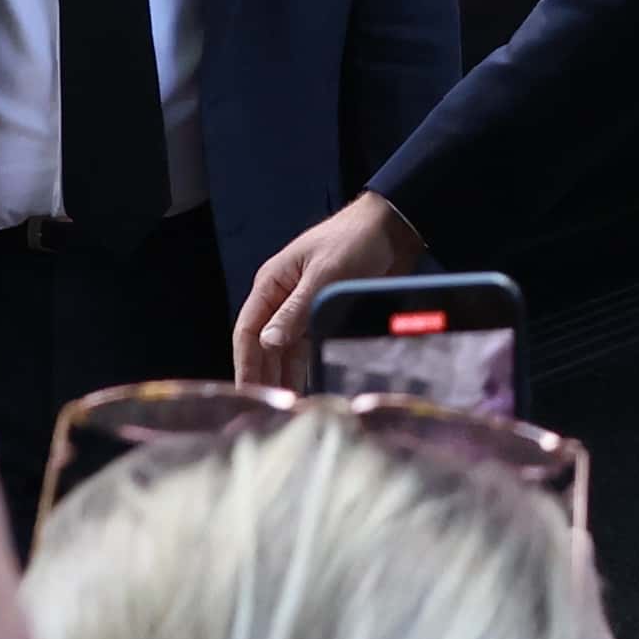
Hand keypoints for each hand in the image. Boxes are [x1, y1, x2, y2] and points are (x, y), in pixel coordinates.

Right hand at [235, 191, 437, 388]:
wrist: (392, 228)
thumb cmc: (354, 240)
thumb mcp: (325, 274)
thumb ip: (296, 310)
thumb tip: (267, 343)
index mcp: (272, 284)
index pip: (248, 331)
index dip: (245, 364)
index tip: (248, 394)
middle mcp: (281, 299)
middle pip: (263, 346)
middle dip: (264, 377)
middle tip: (269, 411)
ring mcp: (302, 309)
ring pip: (285, 351)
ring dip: (285, 376)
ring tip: (289, 407)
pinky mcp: (323, 316)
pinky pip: (307, 348)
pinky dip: (305, 368)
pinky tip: (308, 389)